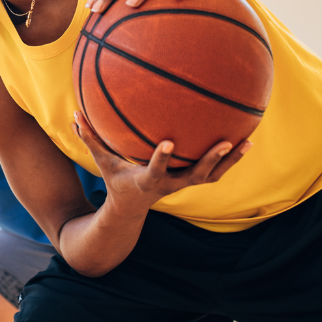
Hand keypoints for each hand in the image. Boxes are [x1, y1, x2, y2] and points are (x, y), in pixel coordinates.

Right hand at [73, 111, 249, 209]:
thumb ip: (90, 139)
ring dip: (229, 161)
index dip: (163, 158)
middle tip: (224, 142)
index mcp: (149, 180)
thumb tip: (74, 114)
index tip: (169, 141)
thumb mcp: (102, 162)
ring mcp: (184, 184)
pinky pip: (215, 171)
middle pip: (195, 175)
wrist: (132, 207)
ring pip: (212, 175)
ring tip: (246, 141)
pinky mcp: (192, 181)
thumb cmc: (115, 179)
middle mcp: (171, 185)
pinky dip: (229, 159)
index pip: (157, 170)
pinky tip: (244, 140)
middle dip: (210, 160)